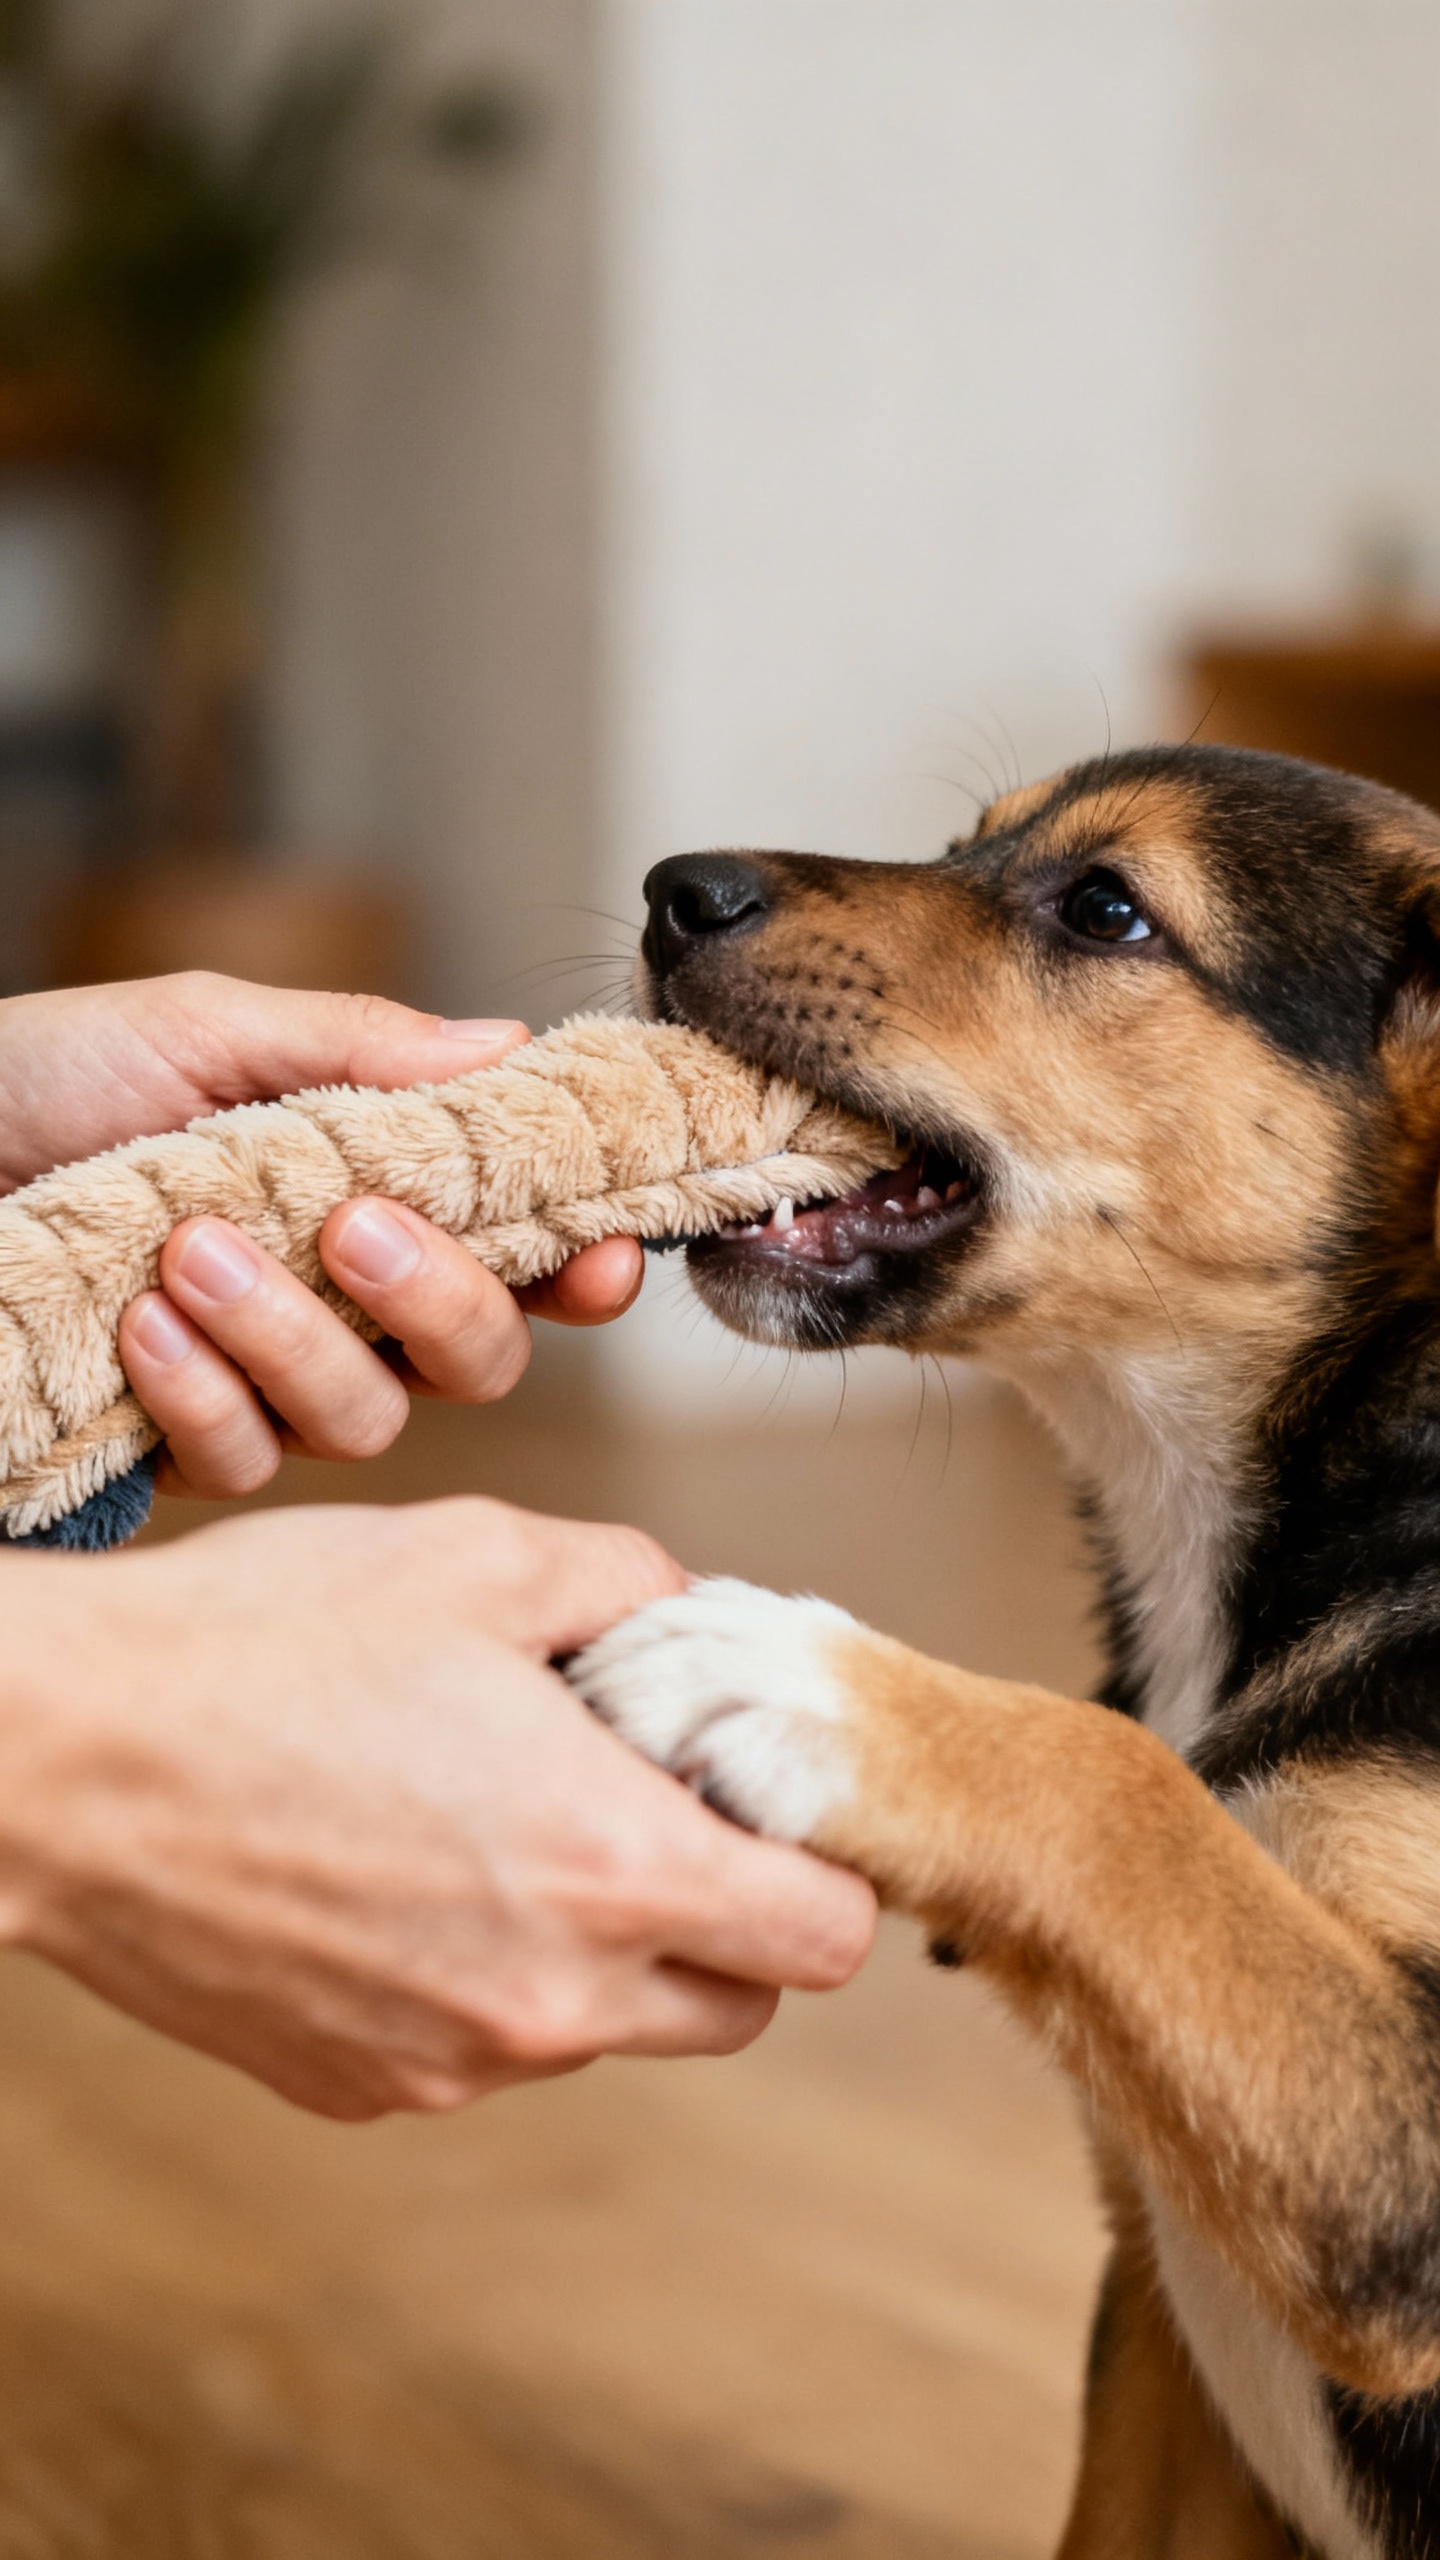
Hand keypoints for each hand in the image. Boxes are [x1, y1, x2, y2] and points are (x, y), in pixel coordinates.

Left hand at [0, 973, 642, 1497]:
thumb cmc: (43, 1078)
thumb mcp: (201, 1027)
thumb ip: (356, 1046)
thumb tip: (505, 1044)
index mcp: (372, 1196)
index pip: (520, 1254)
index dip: (584, 1267)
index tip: (602, 1254)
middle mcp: (340, 1306)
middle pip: (479, 1359)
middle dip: (444, 1301)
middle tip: (359, 1228)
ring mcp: (265, 1384)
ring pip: (368, 1418)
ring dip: (291, 1338)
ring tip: (191, 1248)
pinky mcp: (179, 1444)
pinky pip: (244, 1458)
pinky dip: (201, 1392)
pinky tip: (136, 1325)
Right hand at [0, 1500, 874, 2117]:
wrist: (62, 1762)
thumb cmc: (262, 1644)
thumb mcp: (481, 1554)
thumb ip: (634, 1582)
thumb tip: (694, 1610)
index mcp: (613, 1867)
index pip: (830, 1937)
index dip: (816, 1856)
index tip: (753, 1790)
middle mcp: (552, 2000)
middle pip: (739, 2005)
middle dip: (729, 1912)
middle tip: (642, 1798)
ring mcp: (452, 2062)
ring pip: (613, 2030)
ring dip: (604, 1945)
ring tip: (499, 1814)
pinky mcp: (361, 2087)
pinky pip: (487, 2047)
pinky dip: (489, 1976)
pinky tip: (408, 1866)